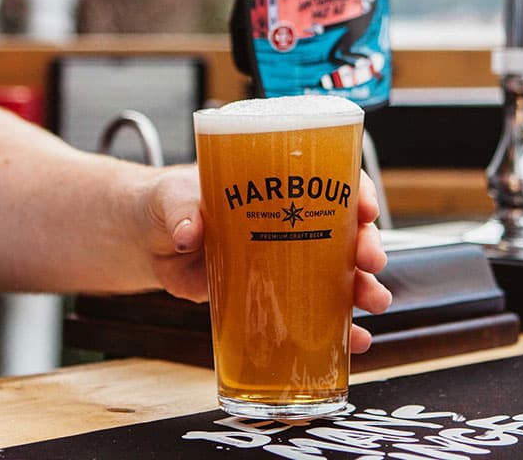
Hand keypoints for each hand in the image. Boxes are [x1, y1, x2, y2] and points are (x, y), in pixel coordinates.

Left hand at [140, 166, 392, 353]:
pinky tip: (354, 341)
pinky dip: (340, 329)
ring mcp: (287, 261)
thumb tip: (189, 233)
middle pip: (346, 230)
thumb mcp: (174, 197)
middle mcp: (293, 221)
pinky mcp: (274, 295)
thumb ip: (182, 210)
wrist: (149, 242)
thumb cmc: (170, 204)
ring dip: (364, 288)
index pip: (333, 181)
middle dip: (367, 246)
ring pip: (340, 274)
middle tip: (370, 261)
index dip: (358, 192)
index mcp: (279, 187)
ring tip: (373, 303)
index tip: (366, 208)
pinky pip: (316, 313)